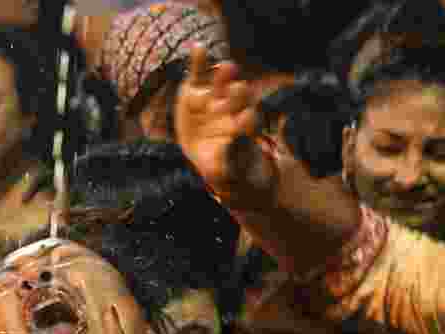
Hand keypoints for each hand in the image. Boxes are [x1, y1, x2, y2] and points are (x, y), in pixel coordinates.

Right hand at [174, 47, 277, 209]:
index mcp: (239, 131)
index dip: (247, 121)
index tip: (247, 118)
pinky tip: (198, 48)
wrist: (206, 150)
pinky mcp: (196, 90)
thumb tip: (216, 172)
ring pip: (222, 85)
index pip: (247, 124)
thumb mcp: (220, 173)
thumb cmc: (221, 163)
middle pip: (238, 101)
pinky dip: (199, 62)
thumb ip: (218, 170)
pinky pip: (198, 74)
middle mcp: (230, 110)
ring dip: (225, 77)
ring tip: (226, 67)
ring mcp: (214, 98)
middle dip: (239, 96)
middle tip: (239, 89)